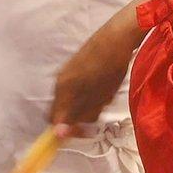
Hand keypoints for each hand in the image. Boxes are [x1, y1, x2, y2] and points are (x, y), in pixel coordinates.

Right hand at [49, 17, 136, 133]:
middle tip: (100, 109)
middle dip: (81, 115)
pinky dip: (91, 92)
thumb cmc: (108, 70)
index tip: (86, 131)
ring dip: (89, 103)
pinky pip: (79, 88)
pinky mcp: (77, 66)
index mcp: (62, 90)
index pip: (55, 120)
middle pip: (65, 110)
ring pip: (74, 99)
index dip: (69, 129)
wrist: (117, 37)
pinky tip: (105, 85)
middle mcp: (60, 81)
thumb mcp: (95, 98)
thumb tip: (57, 134)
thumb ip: (76, 115)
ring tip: (105, 95)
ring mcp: (68, 72)